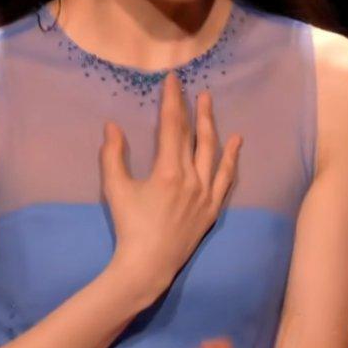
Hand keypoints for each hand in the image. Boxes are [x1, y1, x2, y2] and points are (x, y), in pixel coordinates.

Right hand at [101, 70, 242, 299]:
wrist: (148, 265)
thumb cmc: (129, 226)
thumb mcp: (115, 189)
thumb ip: (113, 155)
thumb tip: (112, 125)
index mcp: (169, 171)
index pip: (172, 126)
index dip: (172, 101)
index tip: (172, 82)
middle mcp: (192, 178)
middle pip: (193, 135)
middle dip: (191, 109)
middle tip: (192, 88)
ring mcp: (206, 194)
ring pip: (212, 152)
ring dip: (211, 126)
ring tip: (209, 104)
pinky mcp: (212, 209)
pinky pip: (226, 178)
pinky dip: (232, 159)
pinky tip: (236, 143)